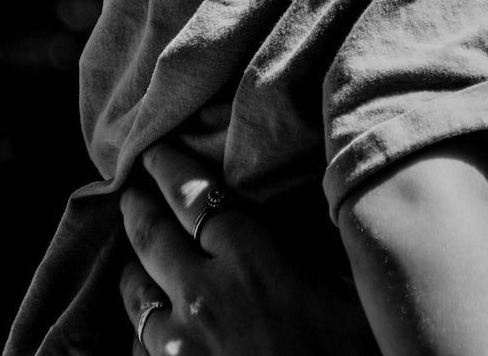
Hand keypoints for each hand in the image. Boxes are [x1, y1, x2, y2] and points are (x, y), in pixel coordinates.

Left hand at [119, 140, 375, 355]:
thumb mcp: (356, 298)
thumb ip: (329, 250)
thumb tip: (330, 207)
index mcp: (251, 262)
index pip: (195, 196)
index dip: (170, 168)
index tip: (156, 150)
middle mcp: (202, 296)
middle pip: (151, 234)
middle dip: (138, 205)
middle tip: (131, 188)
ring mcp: (177, 347)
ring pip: (133, 292)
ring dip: (132, 267)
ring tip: (135, 256)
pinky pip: (139, 346)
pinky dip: (141, 326)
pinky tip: (150, 325)